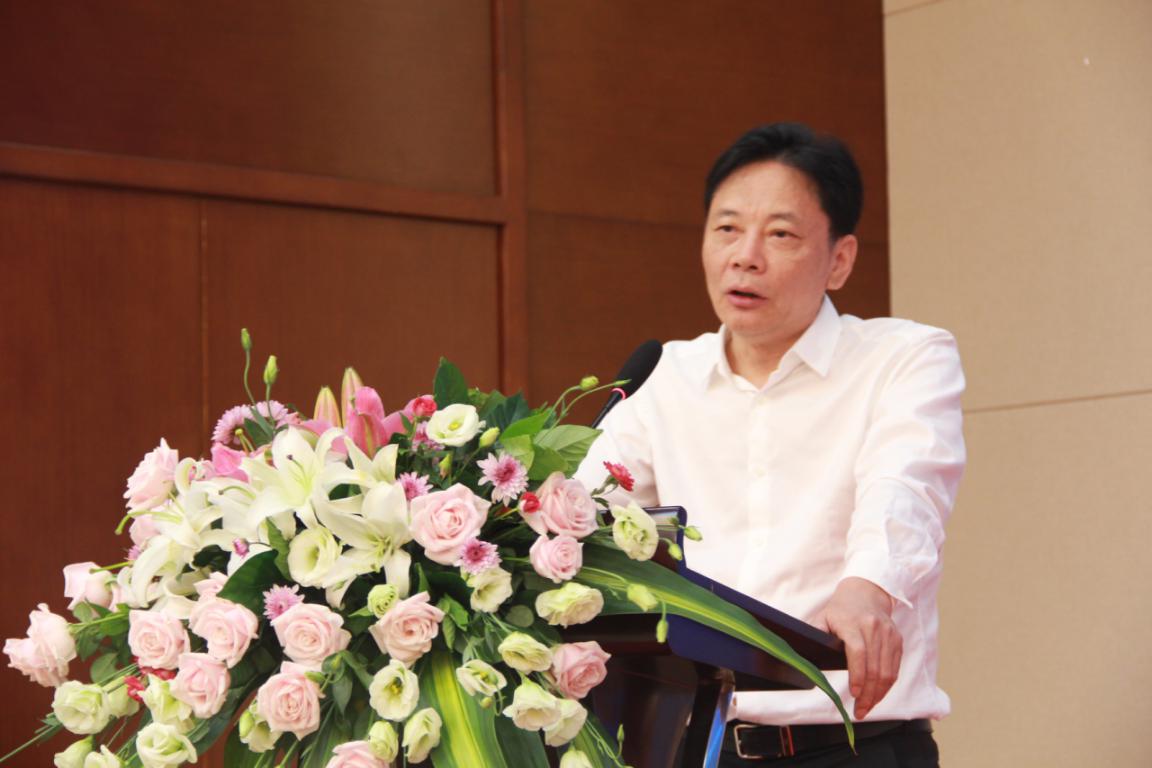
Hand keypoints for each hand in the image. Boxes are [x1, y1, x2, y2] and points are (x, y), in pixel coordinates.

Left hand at [819, 577, 902, 719]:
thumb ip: (815, 636)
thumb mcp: (823, 618)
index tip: (853, 694)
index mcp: (853, 623)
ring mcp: (888, 635)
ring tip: (867, 708)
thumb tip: (800, 657)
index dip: (857, 675)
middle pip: (874, 668)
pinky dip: (886, 686)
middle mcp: (873, 628)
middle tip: (859, 711)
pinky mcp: (897, 641)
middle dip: (867, 694)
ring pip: (887, 672)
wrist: (866, 592)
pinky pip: (894, 669)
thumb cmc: (840, 609)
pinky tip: (877, 695)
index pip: (858, 653)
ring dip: (878, 695)